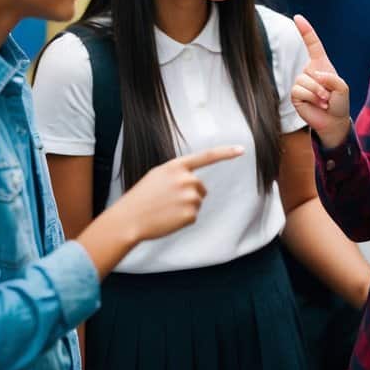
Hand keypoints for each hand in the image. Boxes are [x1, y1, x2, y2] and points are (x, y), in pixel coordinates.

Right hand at [108, 145, 243, 240]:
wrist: (128, 219)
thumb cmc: (141, 197)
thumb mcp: (157, 176)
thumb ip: (178, 173)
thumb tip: (195, 181)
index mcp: (176, 166)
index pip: (207, 156)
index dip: (225, 152)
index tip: (242, 149)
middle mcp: (186, 179)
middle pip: (201, 187)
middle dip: (189, 194)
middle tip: (166, 201)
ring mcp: (189, 197)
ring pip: (197, 202)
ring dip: (184, 207)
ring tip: (164, 209)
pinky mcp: (191, 214)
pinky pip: (193, 216)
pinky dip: (182, 220)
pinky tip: (167, 219)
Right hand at [290, 14, 352, 148]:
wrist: (333, 121)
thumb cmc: (339, 103)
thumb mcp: (343, 87)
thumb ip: (332, 78)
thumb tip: (315, 75)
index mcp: (321, 64)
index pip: (312, 44)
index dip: (305, 30)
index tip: (297, 17)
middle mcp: (309, 71)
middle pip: (311, 69)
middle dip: (323, 85)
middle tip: (329, 96)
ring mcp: (300, 82)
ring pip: (304, 81)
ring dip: (318, 94)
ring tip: (324, 101)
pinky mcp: (295, 95)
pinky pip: (299, 91)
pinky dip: (311, 98)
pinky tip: (317, 105)